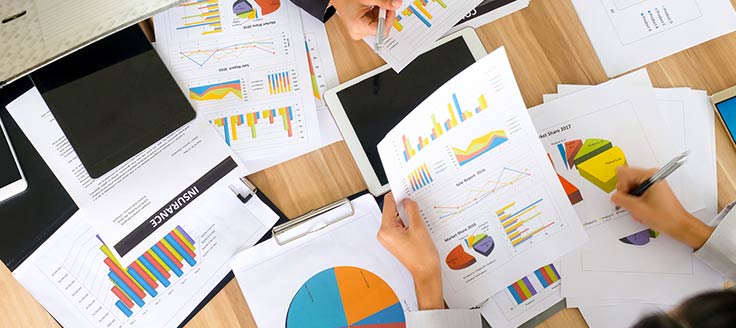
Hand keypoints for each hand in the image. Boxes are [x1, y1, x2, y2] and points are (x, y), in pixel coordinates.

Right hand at [330, 0, 400, 39]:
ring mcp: (360, 32)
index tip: (390, 9)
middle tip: (382, 5)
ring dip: (381, 14)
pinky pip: (375, 24)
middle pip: (381, 29)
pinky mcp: (362, 29)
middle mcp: (359, 33)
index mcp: (358, 28)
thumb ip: (384, 2)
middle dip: (385, 16)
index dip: (388, 19)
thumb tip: (397, 4)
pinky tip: (372, 9)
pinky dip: (377, 15)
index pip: (381, 31)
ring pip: (379, 26)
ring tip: (374, 6)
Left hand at [378, 193, 443, 309]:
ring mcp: (388, 238)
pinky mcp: (394, 241)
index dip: (397, 194)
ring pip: (397, 218)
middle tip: (416, 203)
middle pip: (392, 210)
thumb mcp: (419, 227)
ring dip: (407, 216)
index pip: (388, 204)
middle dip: (404, 206)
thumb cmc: (422, 257)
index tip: (404, 188)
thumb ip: (411, 210)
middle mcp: (384, 234)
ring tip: (419, 221)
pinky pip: (399, 226)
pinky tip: (418, 226)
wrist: (426, 273)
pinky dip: (408, 223)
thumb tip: (407, 200)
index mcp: (386, 230)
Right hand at [611, 166, 712, 248]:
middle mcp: (651, 176)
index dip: (622, 187)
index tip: (626, 197)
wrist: (678, 225)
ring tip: (639, 209)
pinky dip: (636, 202)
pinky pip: (636, 192)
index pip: (624, 173)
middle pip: (626, 180)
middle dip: (626, 195)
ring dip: (631, 200)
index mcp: (650, 175)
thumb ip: (620, 199)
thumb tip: (614, 195)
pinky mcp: (652, 189)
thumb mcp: (637, 208)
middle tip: (632, 205)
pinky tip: (641, 210)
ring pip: (630, 188)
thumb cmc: (665, 216)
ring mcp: (652, 183)